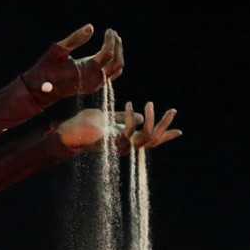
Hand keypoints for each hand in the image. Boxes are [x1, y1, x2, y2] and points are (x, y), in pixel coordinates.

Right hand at [27, 24, 123, 99]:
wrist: (41, 91)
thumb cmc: (46, 68)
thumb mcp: (57, 51)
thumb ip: (74, 39)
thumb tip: (91, 26)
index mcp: (87, 71)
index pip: (108, 54)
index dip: (110, 40)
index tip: (109, 30)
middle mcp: (94, 80)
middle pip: (117, 62)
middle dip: (117, 46)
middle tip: (113, 33)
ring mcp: (96, 85)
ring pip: (117, 69)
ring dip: (118, 53)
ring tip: (113, 39)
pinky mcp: (95, 86)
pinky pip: (112, 74)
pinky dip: (114, 61)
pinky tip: (108, 50)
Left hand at [58, 102, 180, 152]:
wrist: (68, 131)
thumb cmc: (85, 124)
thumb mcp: (109, 117)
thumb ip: (125, 118)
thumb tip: (141, 116)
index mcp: (126, 139)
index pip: (151, 139)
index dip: (166, 136)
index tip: (180, 131)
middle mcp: (125, 145)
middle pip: (153, 140)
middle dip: (165, 126)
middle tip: (173, 110)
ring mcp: (119, 146)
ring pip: (146, 138)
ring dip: (152, 120)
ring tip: (151, 103)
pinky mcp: (112, 142)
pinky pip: (129, 131)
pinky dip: (132, 117)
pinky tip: (129, 103)